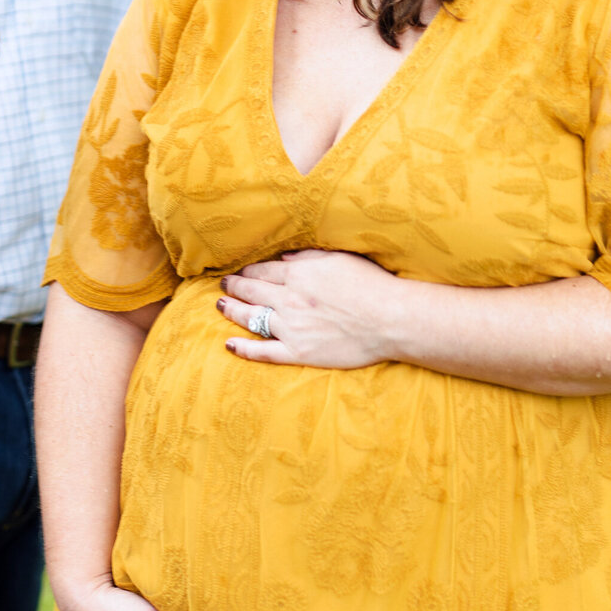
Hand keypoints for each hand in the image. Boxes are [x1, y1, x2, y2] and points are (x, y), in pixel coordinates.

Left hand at [218, 248, 399, 366]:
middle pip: (251, 292)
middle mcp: (288, 300)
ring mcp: (291, 328)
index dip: (247, 271)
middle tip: (222, 285)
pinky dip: (244, 349)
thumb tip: (282, 260)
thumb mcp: (338, 258)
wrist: (390, 319)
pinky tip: (229, 344)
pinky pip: (263, 352)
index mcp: (297, 275)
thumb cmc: (371, 284)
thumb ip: (306, 258)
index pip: (262, 272)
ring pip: (251, 319)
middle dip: (233, 287)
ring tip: (220, 306)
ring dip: (231, 311)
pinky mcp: (298, 353)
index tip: (239, 271)